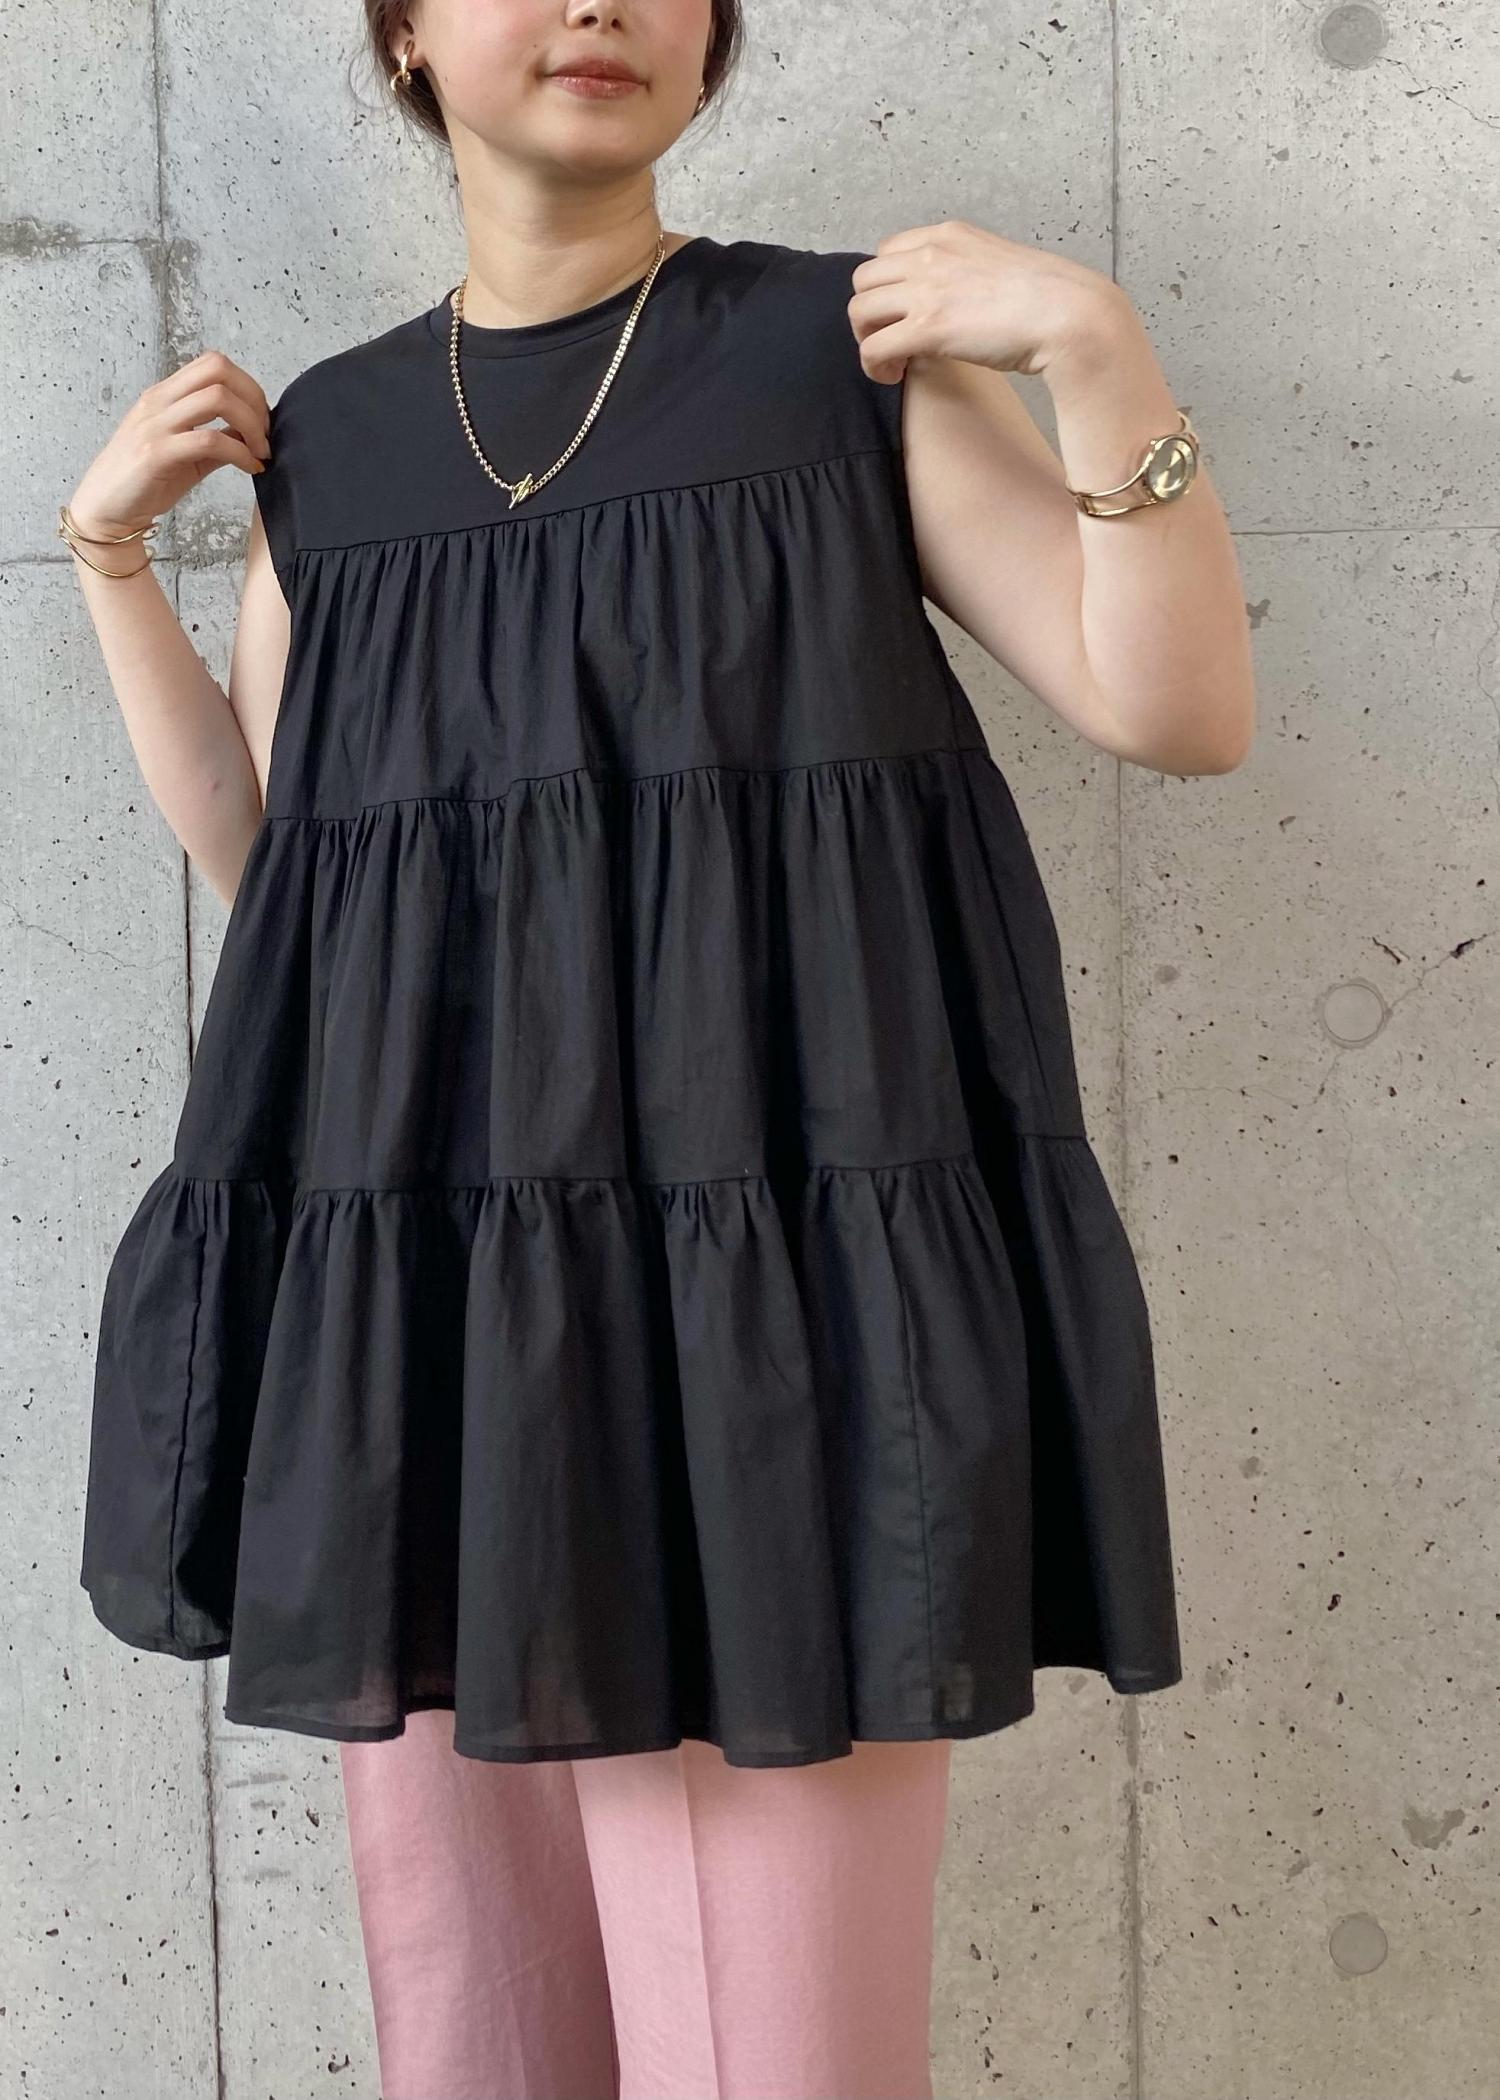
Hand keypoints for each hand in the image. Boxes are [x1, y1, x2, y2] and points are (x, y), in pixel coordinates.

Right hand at [66, 349, 272, 543]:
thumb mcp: (187, 454)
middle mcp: (159, 401)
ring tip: (260, 452)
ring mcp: (156, 425)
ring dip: (252, 425)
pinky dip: (240, 453)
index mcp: (165, 395)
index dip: (248, 386)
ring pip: (217, 399)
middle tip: (266, 434)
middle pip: (218, 369)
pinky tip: (249, 468)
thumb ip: (217, 438)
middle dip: (255, 399)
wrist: (105, 509)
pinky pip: (209, 440)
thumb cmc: (144, 481)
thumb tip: (251, 434)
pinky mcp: (157, 453)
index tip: (262, 420)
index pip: (214, 363)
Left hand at [847, 218, 1130, 385]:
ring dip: (867, 340)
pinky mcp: (928, 328)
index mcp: (949, 235)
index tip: (902, 314)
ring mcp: (928, 289)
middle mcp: (931, 254)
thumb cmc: (1047, 299)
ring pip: (859, 311)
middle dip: (870, 315)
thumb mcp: (998, 266)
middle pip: (864, 280)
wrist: (1070, 316)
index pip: (887, 252)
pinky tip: (894, 376)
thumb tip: (954, 304)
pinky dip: (874, 366)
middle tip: (890, 341)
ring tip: (892, 362)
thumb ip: (967, 274)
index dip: (887, 288)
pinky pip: (873, 347)